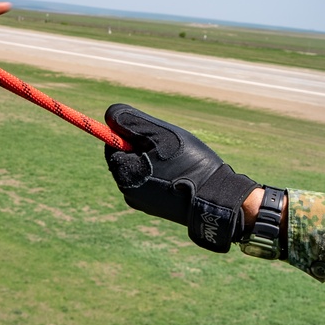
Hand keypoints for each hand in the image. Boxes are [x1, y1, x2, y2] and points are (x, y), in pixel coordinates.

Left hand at [104, 104, 258, 252]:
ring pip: (142, 170)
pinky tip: (183, 175)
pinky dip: (164, 175)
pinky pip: (153, 184)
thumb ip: (132, 122)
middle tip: (170, 146)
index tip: (154, 133)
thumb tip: (109, 115)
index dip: (131, 133)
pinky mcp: (157, 209)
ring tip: (180, 162)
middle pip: (128, 158)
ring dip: (155, 161)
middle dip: (145, 147)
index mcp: (124, 175)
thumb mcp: (161, 134)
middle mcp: (128, 193)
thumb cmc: (189, 164)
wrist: (216, 200)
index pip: (113, 144)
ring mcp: (143, 203)